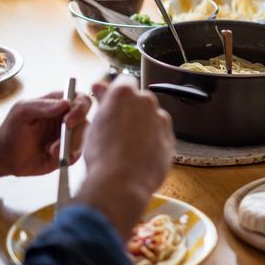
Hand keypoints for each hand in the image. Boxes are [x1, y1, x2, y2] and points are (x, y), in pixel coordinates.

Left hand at [0, 91, 91, 180]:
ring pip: (83, 140)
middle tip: (60, 142)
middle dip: (75, 133)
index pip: (82, 100)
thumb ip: (42, 106)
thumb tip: (66, 103)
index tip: (68, 121)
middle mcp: (69, 118)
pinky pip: (77, 155)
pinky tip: (51, 156)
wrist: (5, 157)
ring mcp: (70, 136)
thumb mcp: (21, 112)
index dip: (81, 109)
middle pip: (86, 122)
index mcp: (60, 103)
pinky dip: (66, 157)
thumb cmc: (12, 130)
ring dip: (68, 147)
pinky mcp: (69, 152)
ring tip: (50, 151)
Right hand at [76, 76, 174, 237]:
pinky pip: (160, 135)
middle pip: (140, 99)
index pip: (124, 81)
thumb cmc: (103, 155)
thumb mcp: (94, 124)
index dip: (117, 92)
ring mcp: (161, 120)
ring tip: (127, 147)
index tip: (111, 103)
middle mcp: (146, 102)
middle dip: (131, 110)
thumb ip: (102, 101)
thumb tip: (100, 86)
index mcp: (124, 94)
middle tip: (117, 128)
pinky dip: (153, 141)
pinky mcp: (170, 139)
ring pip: (152, 118)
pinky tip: (139, 155)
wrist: (121, 183)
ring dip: (143, 126)